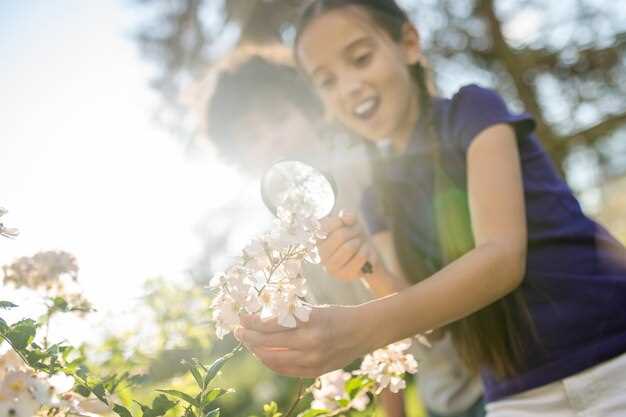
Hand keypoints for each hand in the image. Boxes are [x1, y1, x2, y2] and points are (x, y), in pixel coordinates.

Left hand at [235, 305, 369, 377]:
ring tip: (248, 342)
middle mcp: (310, 342)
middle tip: (239, 330)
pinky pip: (284, 370)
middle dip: (248, 336)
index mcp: (310, 321)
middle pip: (267, 343)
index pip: (270, 324)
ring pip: (273, 358)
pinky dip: (270, 362)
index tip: (241, 317)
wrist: (363, 332)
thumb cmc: (336, 316)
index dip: (251, 322)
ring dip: (256, 350)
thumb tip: (260, 316)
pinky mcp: (314, 372)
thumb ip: (289, 315)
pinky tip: (263, 354)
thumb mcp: (314, 309)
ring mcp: (312, 360)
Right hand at [318, 211, 382, 280]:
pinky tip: (365, 251)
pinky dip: (366, 251)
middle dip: (354, 231)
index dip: (340, 221)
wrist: (365, 254)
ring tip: (361, 242)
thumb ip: (347, 216)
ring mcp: (330, 267)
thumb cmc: (354, 236)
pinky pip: (359, 258)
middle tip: (357, 232)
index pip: (324, 226)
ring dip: (360, 241)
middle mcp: (320, 254)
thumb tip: (345, 217)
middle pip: (340, 236)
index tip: (347, 222)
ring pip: (348, 248)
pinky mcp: (344, 275)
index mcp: (316, 239)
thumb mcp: (351, 222)